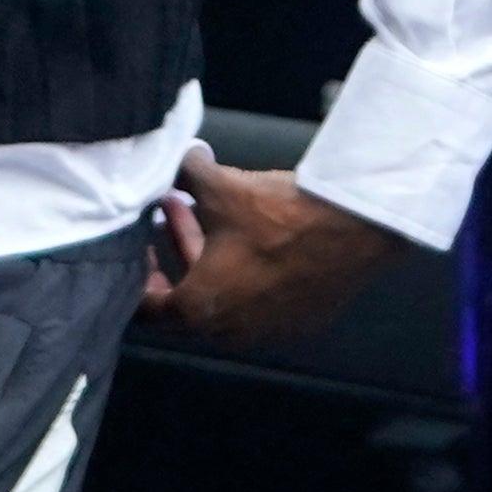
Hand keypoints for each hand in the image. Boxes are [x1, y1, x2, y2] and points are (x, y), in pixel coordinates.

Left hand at [141, 148, 409, 344]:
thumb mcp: (219, 186)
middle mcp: (229, 332)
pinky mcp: (300, 322)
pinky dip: (248, 276)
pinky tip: (256, 239)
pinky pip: (260, 303)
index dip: (136, 277)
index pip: (148, 309)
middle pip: (186, 303)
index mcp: (198, 309)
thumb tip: (178, 159)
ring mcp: (268, 332)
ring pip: (224, 301)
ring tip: (211, 216)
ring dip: (211, 263)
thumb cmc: (280, 214)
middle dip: (176, 256)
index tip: (139, 252)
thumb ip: (186, 174)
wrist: (355, 227)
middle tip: (170, 219)